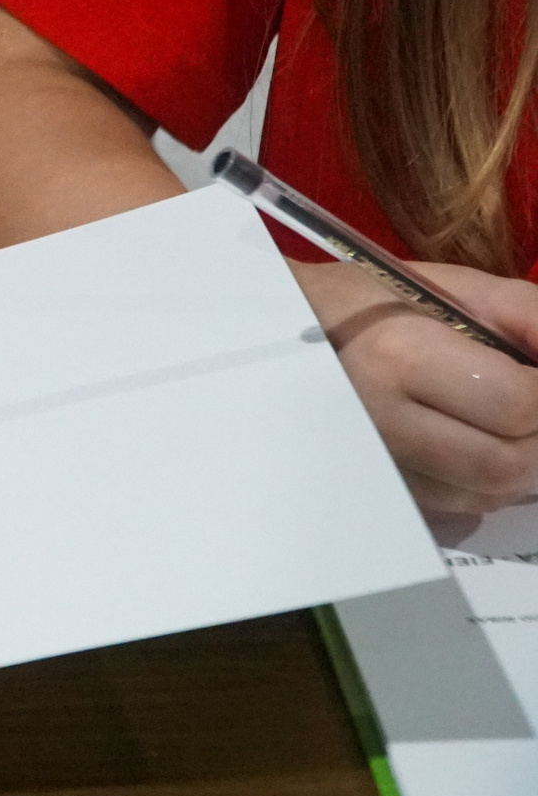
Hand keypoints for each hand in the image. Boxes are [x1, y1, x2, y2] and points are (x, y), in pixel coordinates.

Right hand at [290, 259, 537, 513]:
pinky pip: (456, 508)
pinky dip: (484, 485)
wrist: (282, 335)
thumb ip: (527, 315)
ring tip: (511, 427)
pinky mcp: (373, 489)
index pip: (518, 404)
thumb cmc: (365, 303)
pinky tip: (475, 449)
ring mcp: (374, 464)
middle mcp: (383, 421)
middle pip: (506, 463)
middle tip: (534, 408)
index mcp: (401, 357)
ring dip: (521, 467)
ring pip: (486, 494)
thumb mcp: (449, 286)